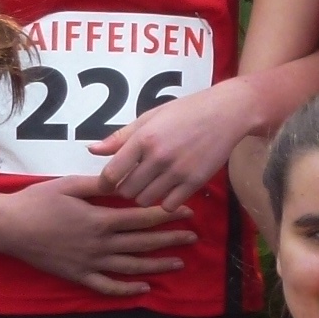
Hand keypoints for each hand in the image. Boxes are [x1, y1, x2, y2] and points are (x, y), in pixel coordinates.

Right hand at [0, 177, 199, 297]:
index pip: (143, 218)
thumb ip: (101, 185)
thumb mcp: (70, 185)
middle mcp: (100, 244)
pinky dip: (127, 290)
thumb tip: (127, 180)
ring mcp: (90, 263)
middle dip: (171, 240)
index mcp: (100, 219)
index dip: (168, 215)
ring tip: (179, 263)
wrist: (8, 227)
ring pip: (131, 267)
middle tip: (194, 237)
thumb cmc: (37, 201)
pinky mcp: (78, 276)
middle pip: (143, 243)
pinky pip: (107, 287)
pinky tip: (144, 289)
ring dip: (157, 265)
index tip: (188, 212)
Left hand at [89, 80, 255, 209]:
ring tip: (152, 183)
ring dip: (145, 195)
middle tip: (135, 179)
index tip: (109, 183)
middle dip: (126, 188)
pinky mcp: (194, 182)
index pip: (111, 174)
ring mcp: (177, 171)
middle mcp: (158, 157)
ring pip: (145, 200)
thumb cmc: (186, 111)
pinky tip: (169, 188)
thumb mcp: (150, 117)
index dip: (105, 183)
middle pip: (126, 191)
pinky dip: (165, 201)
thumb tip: (92, 149)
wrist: (226, 113)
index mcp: (144, 138)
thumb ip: (120, 136)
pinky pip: (168, 205)